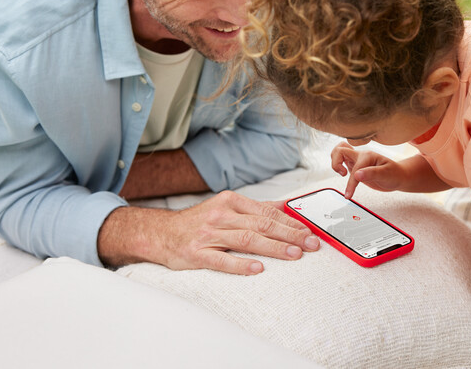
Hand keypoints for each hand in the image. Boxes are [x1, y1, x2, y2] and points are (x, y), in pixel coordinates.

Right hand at [98, 191, 319, 273]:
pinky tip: (257, 269)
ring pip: (245, 240)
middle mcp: (220, 215)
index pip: (267, 212)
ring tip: (294, 255)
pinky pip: (221, 260)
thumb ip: (257, 208)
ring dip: (273, 247)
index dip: (291, 222)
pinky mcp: (196, 253)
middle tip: (310, 245)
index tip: (310, 232)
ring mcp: (208, 234)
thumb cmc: (199, 222)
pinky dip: (240, 264)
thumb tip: (288, 207)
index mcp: (230, 201)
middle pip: (261, 224)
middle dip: (289, 234)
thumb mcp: (227, 208)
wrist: (160, 233)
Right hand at [330, 142, 407, 197]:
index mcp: (368, 156)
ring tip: (342, 173)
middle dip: (335, 162)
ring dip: (335, 161)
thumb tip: (357, 175)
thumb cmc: (395, 174)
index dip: (351, 183)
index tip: (349, 194)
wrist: (399, 176)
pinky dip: (338, 165)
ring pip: (339, 152)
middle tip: (343, 174)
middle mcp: (361, 156)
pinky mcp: (355, 166)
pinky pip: (342, 160)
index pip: (354, 169)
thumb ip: (372, 173)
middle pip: (340, 149)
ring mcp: (357, 160)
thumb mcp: (387, 174)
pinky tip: (344, 174)